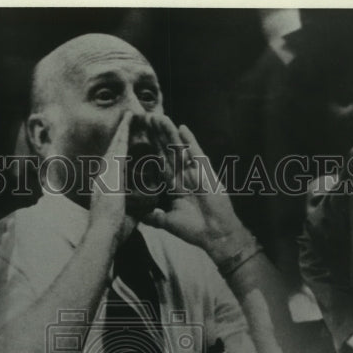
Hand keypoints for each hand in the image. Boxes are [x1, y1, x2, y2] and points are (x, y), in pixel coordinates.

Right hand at [88, 111, 136, 243]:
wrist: (104, 234)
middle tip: (126, 122)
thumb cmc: (113, 232)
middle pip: (113, 152)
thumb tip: (144, 210)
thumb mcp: (126, 218)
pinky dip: (123, 133)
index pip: (115, 168)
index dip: (120, 155)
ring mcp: (105, 172)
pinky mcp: (111, 170)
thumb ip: (134, 210)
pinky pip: (119, 146)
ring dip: (122, 130)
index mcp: (106, 189)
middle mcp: (103, 177)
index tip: (123, 147)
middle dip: (120, 137)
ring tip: (128, 116)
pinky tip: (128, 121)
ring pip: (116, 145)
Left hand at [143, 116, 251, 263]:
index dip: (152, 149)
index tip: (142, 136)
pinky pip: (196, 154)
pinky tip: (182, 128)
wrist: (215, 234)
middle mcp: (184, 175)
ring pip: (179, 149)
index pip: (161, 162)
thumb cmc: (194, 230)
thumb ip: (153, 216)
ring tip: (159, 117)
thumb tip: (137, 216)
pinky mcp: (206, 173)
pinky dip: (189, 141)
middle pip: (168, 151)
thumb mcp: (167, 222)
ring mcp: (196, 172)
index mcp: (175, 185)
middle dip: (158, 135)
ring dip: (169, 133)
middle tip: (148, 117)